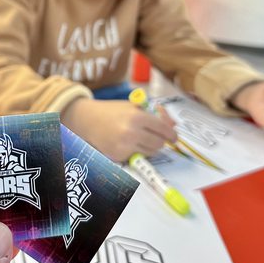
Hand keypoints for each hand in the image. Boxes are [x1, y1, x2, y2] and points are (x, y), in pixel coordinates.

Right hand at [61, 98, 177, 161]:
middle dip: (161, 141)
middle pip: (159, 143)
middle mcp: (131, 132)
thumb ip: (155, 114)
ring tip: (140, 138)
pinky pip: (137, 156)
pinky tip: (127, 142)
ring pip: (150, 152)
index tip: (174, 137)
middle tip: (156, 137)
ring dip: (150, 147)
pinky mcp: (118, 155)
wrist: (88, 120)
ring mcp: (124, 146)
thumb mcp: (135, 106)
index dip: (171, 134)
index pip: (163, 129)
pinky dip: (136, 151)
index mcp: (137, 116)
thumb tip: (173, 125)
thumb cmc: (113, 111)